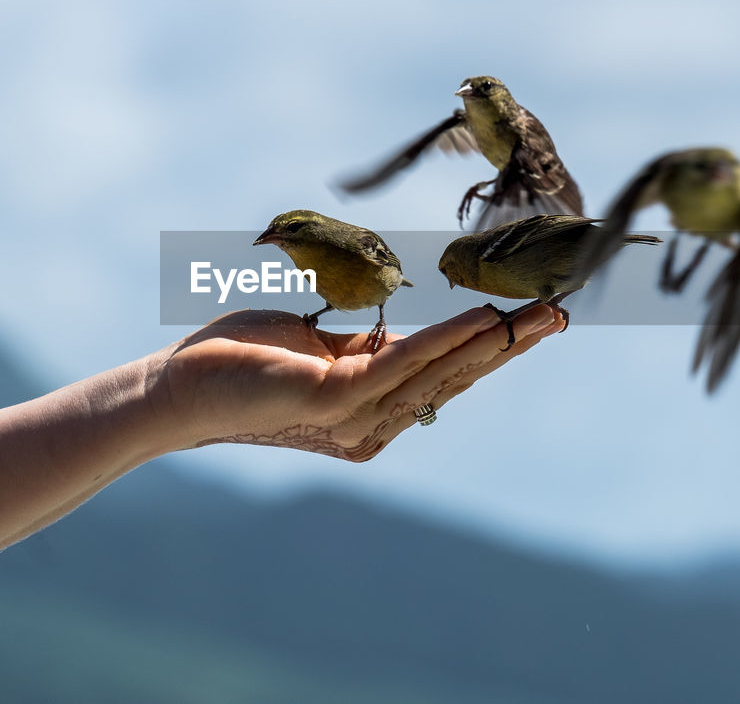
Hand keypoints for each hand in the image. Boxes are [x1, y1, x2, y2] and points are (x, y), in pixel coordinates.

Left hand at [148, 304, 564, 460]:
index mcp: (372, 413)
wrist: (180, 384)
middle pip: (457, 380)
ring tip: (538, 312)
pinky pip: (405, 363)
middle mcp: (373, 426)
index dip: (492, 350)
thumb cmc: (246, 359)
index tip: (534, 320)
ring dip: (494, 340)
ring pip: (441, 373)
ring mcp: (357, 418)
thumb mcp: (324, 348)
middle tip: (560, 313)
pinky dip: (447, 338)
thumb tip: (414, 333)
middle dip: (510, 346)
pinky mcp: (336, 399)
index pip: (445, 378)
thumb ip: (372, 347)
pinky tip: (483, 317)